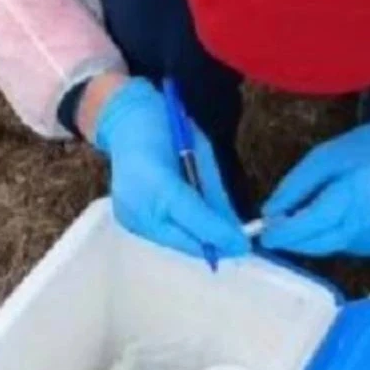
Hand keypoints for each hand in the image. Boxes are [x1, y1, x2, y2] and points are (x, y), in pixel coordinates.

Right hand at [90, 77, 249, 259]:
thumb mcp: (201, 155)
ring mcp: (128, 215)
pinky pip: (160, 235)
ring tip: (216, 234)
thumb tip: (235, 228)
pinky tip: (190, 224)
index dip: (222, 235)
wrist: (127, 122)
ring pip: (172, 241)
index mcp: (158, 181)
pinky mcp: (125, 221)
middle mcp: (138, 204)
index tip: (244, 246)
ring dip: (195, 240)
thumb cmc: (168, 129)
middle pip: (182, 239)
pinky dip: (178, 232)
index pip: (195, 217)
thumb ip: (215, 195)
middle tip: (235, 246)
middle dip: (211, 244)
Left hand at [259, 109, 369, 256]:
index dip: (289, 231)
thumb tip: (268, 215)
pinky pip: (345, 246)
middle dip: (294, 240)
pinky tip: (340, 216)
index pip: (319, 218)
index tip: (265, 236)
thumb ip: (293, 188)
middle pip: (324, 241)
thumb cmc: (358, 153)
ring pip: (332, 246)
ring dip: (313, 237)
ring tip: (316, 210)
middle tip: (273, 232)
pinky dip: (332, 236)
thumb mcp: (320, 158)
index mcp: (360, 186)